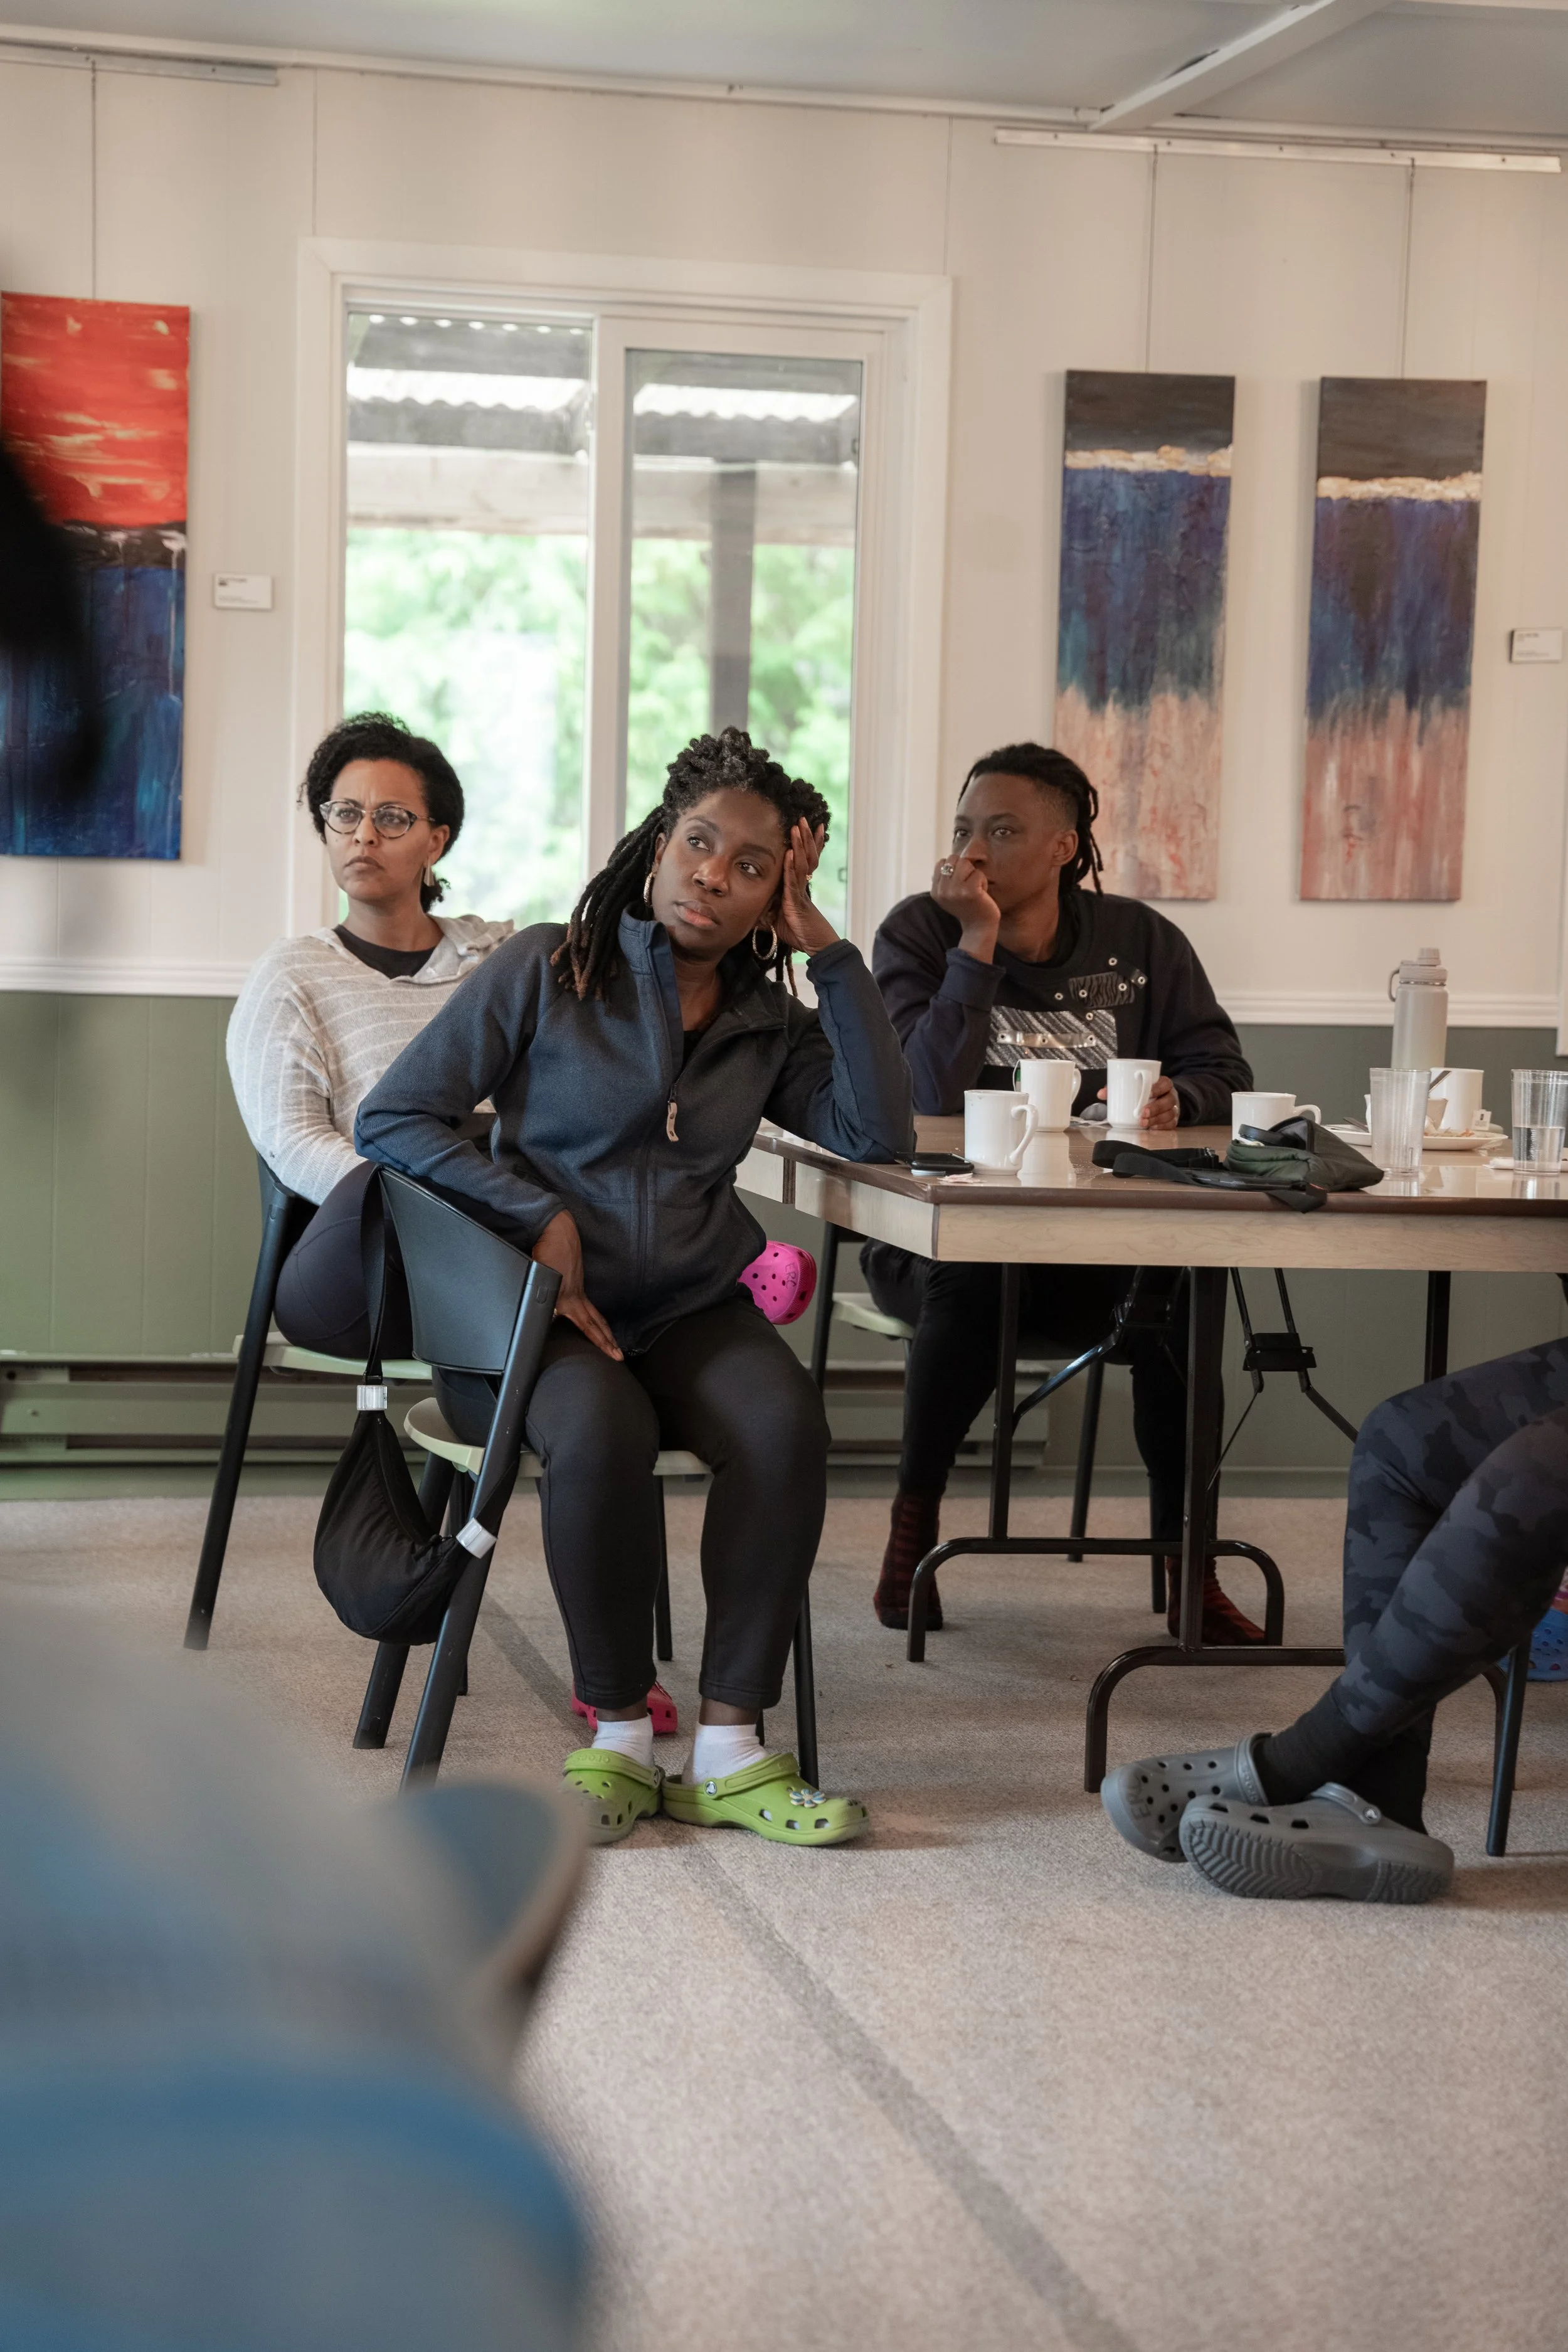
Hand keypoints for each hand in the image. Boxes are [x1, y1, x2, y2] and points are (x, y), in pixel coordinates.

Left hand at [531, 1210, 621, 1358]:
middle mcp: (575, 1296)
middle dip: (607, 1342)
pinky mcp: (577, 1283)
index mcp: (566, 1298)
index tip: (605, 1353)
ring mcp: (578, 1289)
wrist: (557, 1229)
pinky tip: (595, 1324)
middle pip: (595, 1324)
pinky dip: (595, 1318)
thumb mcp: (540, 1274)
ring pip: (594, 1315)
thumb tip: (549, 1314)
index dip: (595, 1340)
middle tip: (618, 1356)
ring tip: (613, 1344)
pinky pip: (588, 1306)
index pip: (584, 1326)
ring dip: (604, 1331)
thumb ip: (542, 1294)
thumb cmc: (547, 1250)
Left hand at [775, 818, 838, 956]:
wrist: (816, 945)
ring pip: (802, 863)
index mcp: (796, 885)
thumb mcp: (775, 920)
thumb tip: (750, 911)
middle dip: (804, 837)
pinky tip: (791, 853)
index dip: (803, 844)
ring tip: (799, 826)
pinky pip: (794, 880)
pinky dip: (792, 866)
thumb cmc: (799, 933)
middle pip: (805, 856)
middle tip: (803, 818)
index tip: (801, 828)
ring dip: (800, 844)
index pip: (800, 860)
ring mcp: (801, 891)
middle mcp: (800, 885)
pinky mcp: (797, 901)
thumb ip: (765, 912)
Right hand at [932, 850, 999, 960]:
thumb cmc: (967, 907)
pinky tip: (981, 893)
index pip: (942, 863)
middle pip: (953, 859)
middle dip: (964, 869)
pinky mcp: (970, 891)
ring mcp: (955, 891)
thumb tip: (945, 861)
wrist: (978, 927)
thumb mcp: (949, 894)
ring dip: (974, 874)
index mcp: (935, 891)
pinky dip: (983, 881)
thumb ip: (944, 879)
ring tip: (974, 888)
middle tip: (968, 885)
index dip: (954, 869)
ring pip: (965, 863)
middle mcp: (942, 891)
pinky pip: (978, 873)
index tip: (959, 885)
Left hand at [1096, 1074, 1180, 1130]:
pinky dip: (1162, 1127)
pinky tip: (1152, 1128)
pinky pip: (1171, 1124)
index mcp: (1163, 1084)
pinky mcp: (1172, 1120)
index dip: (1158, 1088)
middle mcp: (1170, 1096)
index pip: (1165, 1083)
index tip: (1148, 1092)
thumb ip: (1117, 1088)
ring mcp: (1173, 1108)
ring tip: (1143, 1123)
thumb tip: (1101, 1094)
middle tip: (1142, 1113)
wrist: (1160, 1099)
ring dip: (1156, 1119)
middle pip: (1168, 1101)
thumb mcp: (1133, 1087)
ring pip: (1169, 1114)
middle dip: (1155, 1108)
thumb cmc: (1144, 1093)